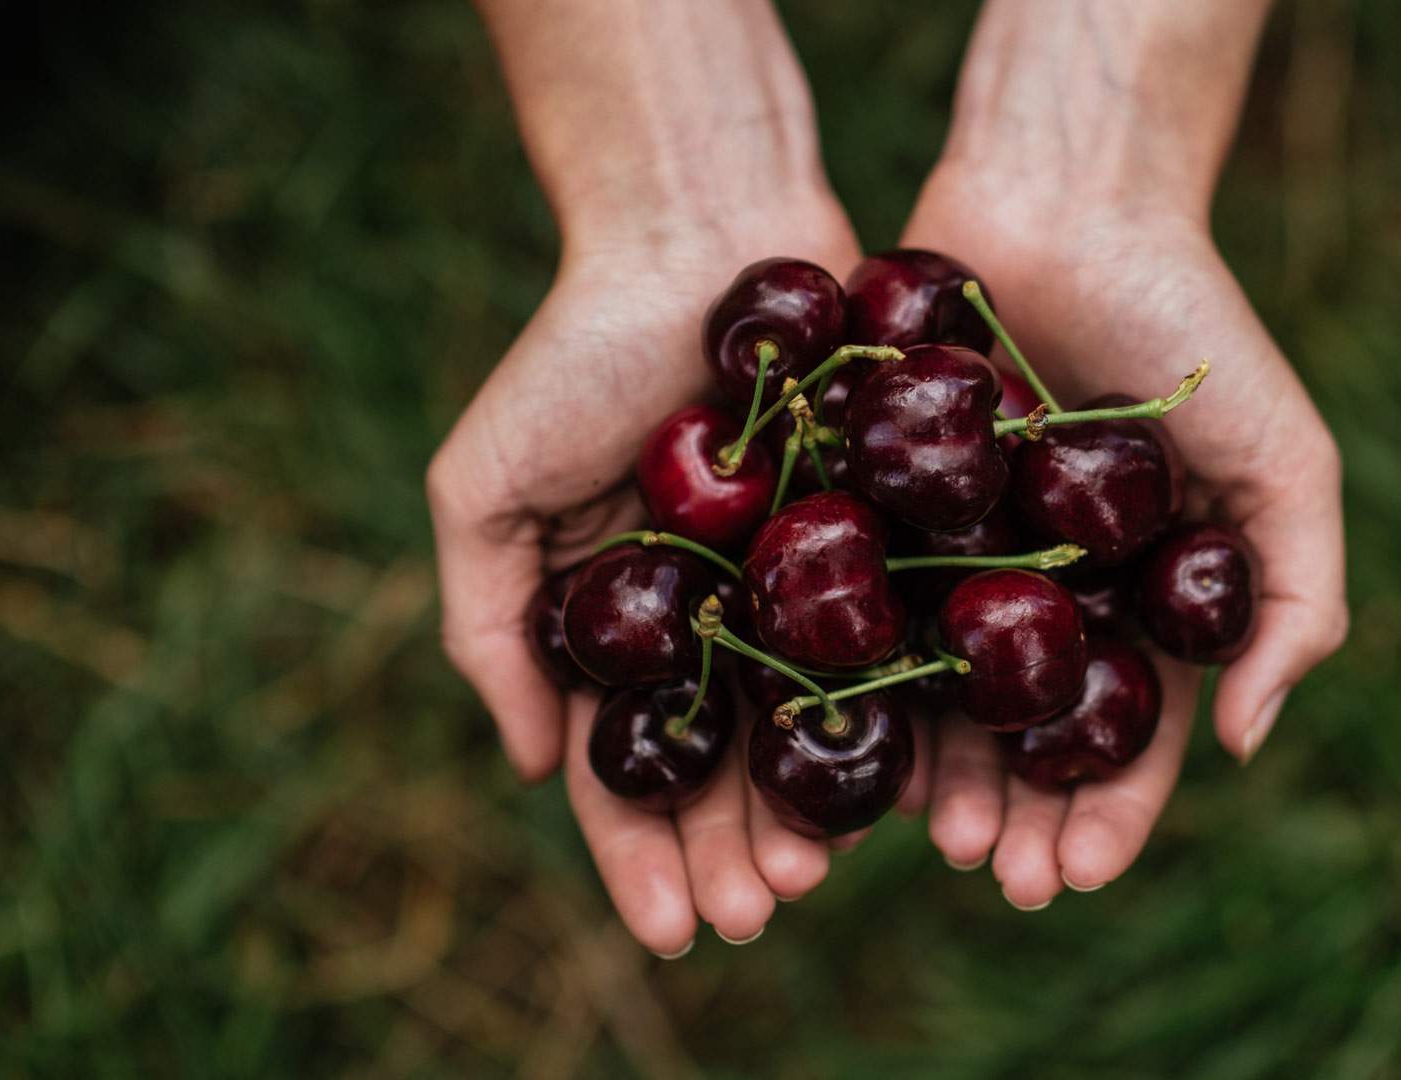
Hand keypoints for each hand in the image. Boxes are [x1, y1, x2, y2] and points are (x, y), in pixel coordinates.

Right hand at [431, 0, 867, 955]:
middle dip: (737, 851)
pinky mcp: (887, 539)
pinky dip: (903, 722)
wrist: (703, 228)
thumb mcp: (486, 486)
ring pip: (817, 728)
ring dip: (816, 811)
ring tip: (822, 874)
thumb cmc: (579, 351)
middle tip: (759, 912)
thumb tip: (534, 764)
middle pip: (732, 766)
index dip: (646, 854)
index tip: (671, 928)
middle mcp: (720, 620)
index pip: (632, 764)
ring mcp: (806, 585)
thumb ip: (490, 625)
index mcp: (631, 625)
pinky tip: (914, 790)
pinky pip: (898, 648)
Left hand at [899, 74, 1346, 906]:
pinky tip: (841, 740)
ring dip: (932, 776)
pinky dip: (848, 679)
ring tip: (925, 835)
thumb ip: (1295, 598)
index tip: (1078, 871)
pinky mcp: (872, 506)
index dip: (1108, 810)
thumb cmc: (1192, 325)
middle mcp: (1042, 595)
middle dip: (1016, 816)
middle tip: (997, 876)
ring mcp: (951, 554)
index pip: (1126, 733)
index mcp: (1135, 601)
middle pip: (1022, 735)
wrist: (1068, 201)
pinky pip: (852, 611)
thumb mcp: (1285, 461)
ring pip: (933, 693)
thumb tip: (1250, 742)